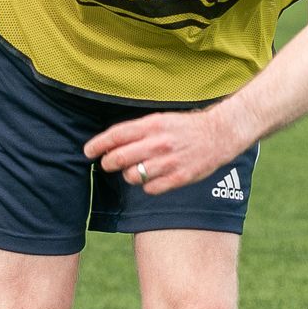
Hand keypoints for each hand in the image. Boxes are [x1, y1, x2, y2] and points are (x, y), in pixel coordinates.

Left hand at [85, 108, 241, 196]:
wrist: (219, 134)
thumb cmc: (184, 127)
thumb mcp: (160, 119)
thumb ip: (137, 130)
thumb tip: (111, 142)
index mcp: (152, 125)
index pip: (116, 135)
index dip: (98, 144)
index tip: (88, 151)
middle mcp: (158, 143)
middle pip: (119, 158)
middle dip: (108, 162)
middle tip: (107, 163)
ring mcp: (169, 162)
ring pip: (132, 176)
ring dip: (128, 175)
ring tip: (134, 170)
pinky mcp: (179, 177)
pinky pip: (150, 188)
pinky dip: (147, 186)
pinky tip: (151, 179)